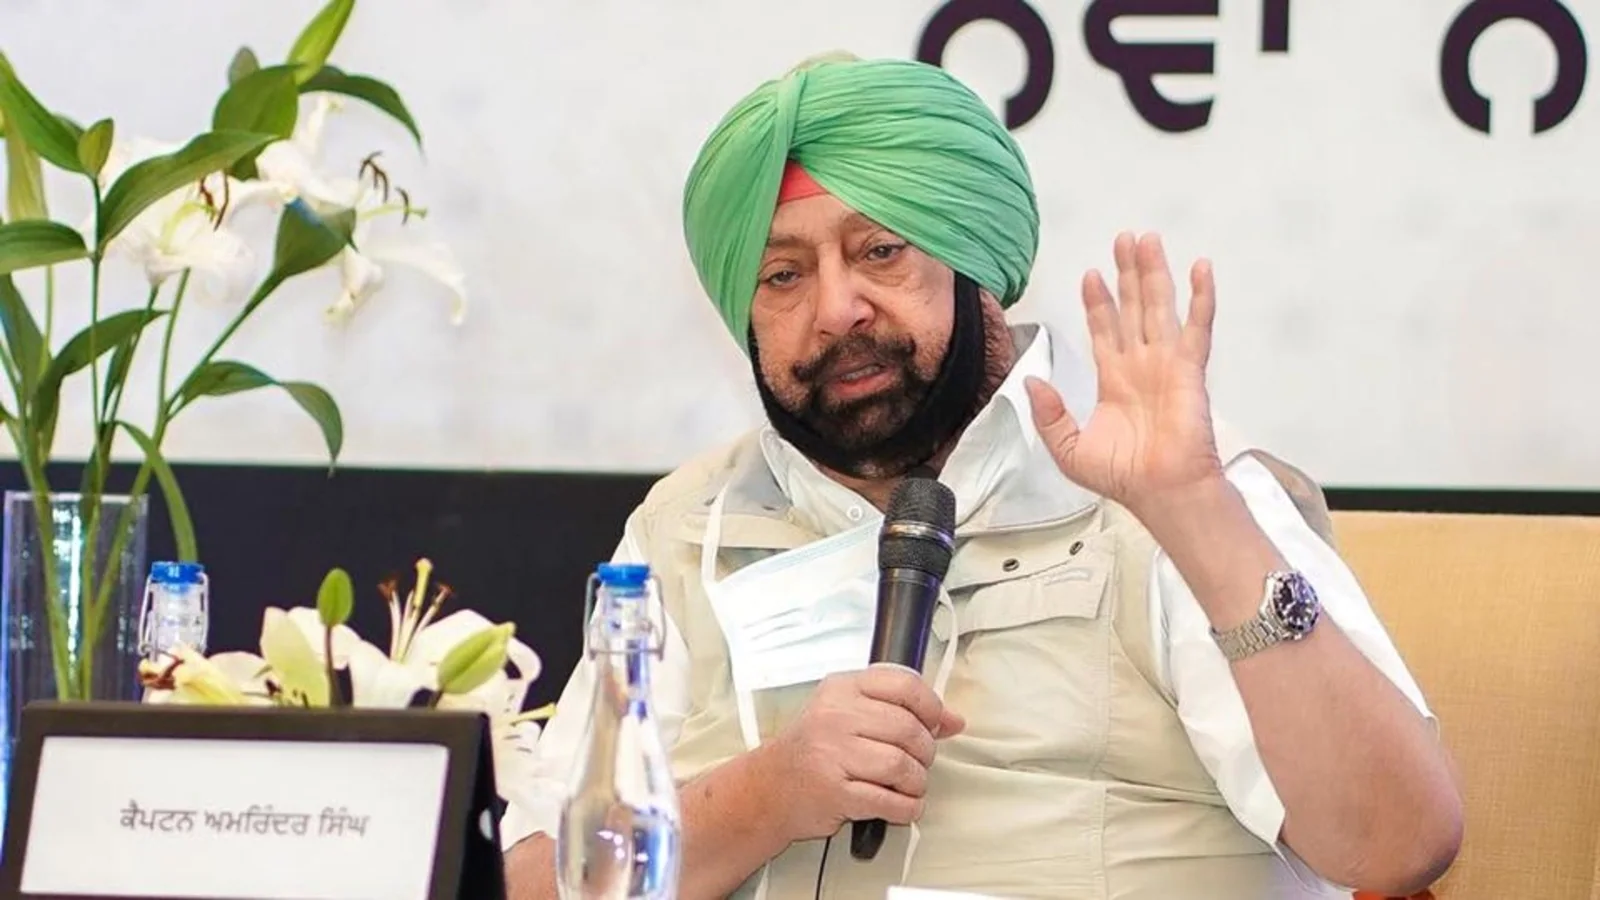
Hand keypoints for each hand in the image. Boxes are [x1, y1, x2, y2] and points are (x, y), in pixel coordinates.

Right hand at [758, 666, 964, 843]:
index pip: (904, 685)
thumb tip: (953, 720)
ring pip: (903, 767)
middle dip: (925, 752)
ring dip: (916, 783)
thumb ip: (900, 710)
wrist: (769, 788)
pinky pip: (890, 802)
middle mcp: (835, 716)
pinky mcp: (835, 793)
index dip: (931, 707)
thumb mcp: (849, 713)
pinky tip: (900, 804)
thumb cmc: (814, 749)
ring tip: (907, 785)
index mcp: (842, 688)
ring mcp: (832, 755)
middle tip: (918, 761)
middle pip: (909, 730)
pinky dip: (906, 808)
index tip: (934, 723)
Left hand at [1027, 232, 1224, 513]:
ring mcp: (1167, 364)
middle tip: (1124, 238)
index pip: (1104, 330)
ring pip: (1159, 307)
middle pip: (1132, 308)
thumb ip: (1049, 415)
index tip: (1090, 274)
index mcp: (1114, 381)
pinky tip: (1201, 268)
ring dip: (1154, 273)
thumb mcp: (1069, 449)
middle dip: (1127, 273)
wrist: (1161, 493)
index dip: (1098, 302)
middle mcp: (1141, 366)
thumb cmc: (1123, 478)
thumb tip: (1032, 380)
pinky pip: (1197, 326)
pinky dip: (1201, 297)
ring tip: (1146, 240)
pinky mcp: (1190, 369)